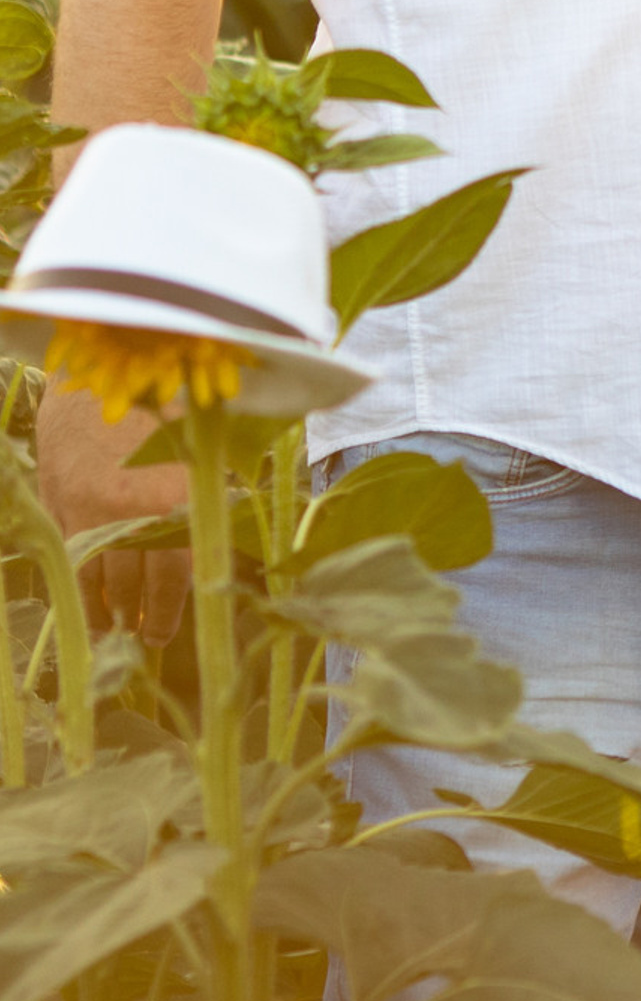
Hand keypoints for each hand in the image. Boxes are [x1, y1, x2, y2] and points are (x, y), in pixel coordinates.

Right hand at [35, 385, 189, 645]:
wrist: (106, 361)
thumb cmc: (171, 395)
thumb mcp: (206, 442)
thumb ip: (213, 490)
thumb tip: (224, 533)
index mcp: (174, 496)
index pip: (175, 573)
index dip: (169, 610)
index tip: (165, 634)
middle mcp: (128, 509)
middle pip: (132, 582)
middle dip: (137, 615)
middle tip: (142, 639)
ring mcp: (85, 507)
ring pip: (94, 575)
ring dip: (103, 608)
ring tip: (112, 630)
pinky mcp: (56, 500)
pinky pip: (65, 554)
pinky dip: (74, 581)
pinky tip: (82, 597)